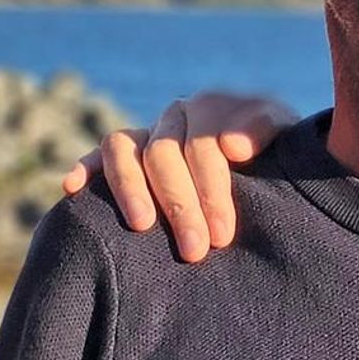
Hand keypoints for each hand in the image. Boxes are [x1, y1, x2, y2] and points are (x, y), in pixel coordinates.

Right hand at [62, 92, 295, 261]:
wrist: (274, 158)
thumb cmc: (282, 156)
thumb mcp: (287, 142)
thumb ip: (265, 134)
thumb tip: (232, 148)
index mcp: (214, 109)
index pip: (203, 146)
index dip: (212, 191)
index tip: (223, 235)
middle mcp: (177, 116)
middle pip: (164, 154)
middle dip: (180, 205)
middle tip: (196, 250)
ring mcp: (150, 132)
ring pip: (125, 150)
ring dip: (130, 189)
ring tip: (143, 226)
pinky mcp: (129, 153)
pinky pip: (101, 154)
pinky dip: (85, 168)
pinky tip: (71, 187)